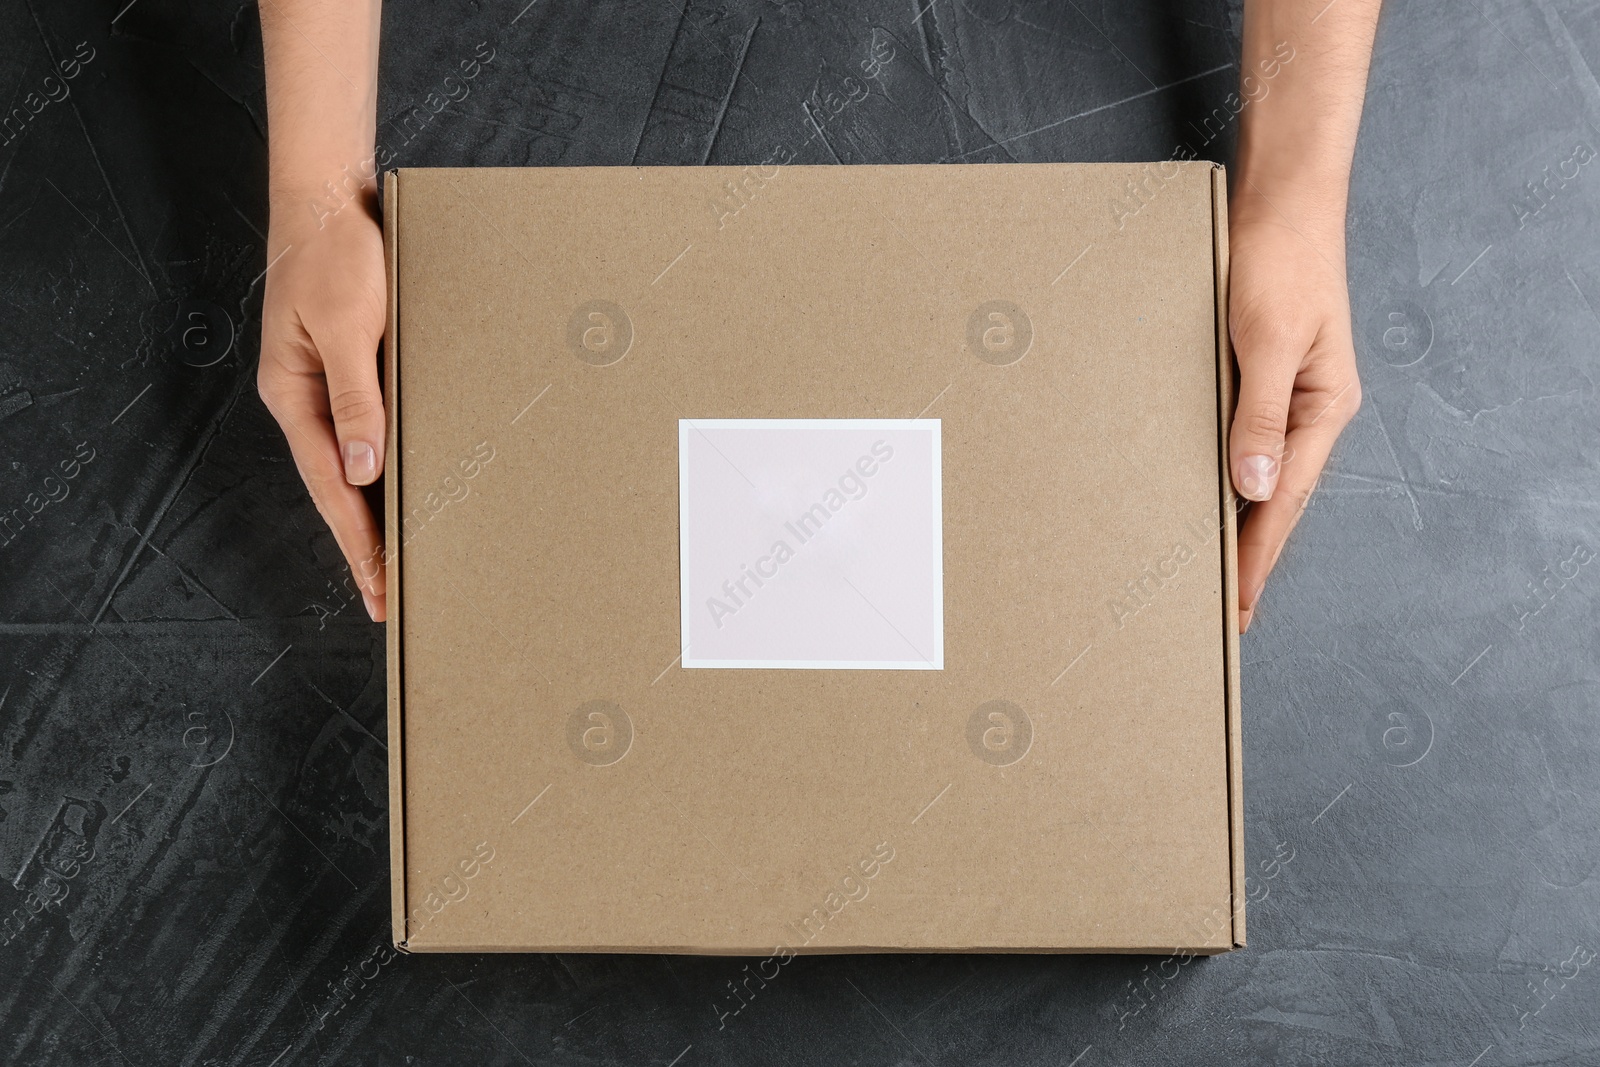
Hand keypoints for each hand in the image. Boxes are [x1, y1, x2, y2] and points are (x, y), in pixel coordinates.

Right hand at [257, 201, 387, 620]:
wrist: (329, 198)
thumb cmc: (336, 254)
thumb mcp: (346, 326)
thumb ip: (356, 398)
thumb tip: (362, 469)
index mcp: (294, 396)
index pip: (331, 488)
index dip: (358, 542)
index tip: (380, 588)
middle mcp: (306, 400)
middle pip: (338, 489)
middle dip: (364, 545)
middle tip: (389, 600)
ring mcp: (326, 387)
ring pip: (353, 466)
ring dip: (375, 513)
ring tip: (398, 563)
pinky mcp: (350, 370)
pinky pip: (369, 432)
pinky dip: (385, 469)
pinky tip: (404, 491)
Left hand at [1227, 193, 1361, 632]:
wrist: (1281, 200)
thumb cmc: (1279, 261)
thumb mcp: (1270, 339)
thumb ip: (1262, 412)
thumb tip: (1253, 484)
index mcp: (1324, 407)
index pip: (1283, 501)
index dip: (1258, 556)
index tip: (1236, 605)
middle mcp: (1310, 408)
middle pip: (1275, 497)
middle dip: (1250, 552)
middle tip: (1222, 608)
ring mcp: (1286, 392)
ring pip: (1257, 470)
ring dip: (1235, 516)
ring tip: (1211, 566)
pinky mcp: (1259, 371)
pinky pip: (1240, 436)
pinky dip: (1223, 471)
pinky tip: (1206, 490)